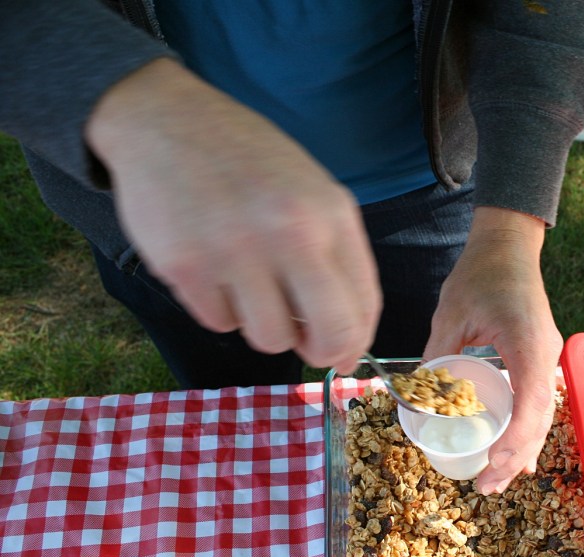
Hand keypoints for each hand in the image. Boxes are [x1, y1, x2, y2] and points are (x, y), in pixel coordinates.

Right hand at [85, 58, 381, 372]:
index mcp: (330, 214)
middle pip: (329, 335)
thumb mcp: (311, 190)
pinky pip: (219, 322)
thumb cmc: (249, 162)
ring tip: (251, 284)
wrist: (164, 120)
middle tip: (307, 344)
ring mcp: (235, 252)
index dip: (356, 342)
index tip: (345, 353)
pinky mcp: (185, 267)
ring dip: (263, 324)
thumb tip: (347, 343)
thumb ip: (336, 258)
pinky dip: (220, 307)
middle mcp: (289, 233)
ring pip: (270, 339)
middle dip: (322, 352)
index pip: (363, 304)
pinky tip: (213, 267)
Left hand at [422, 206, 562, 494]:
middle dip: (514, 457)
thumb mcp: (451, 314)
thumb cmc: (481, 274)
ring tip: (498, 480)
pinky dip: (527, 431)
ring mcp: (547, 358)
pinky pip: (538, 403)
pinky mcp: (541, 359)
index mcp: (528, 344)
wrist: (508, 246)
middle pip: (538, 419)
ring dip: (522, 450)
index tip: (492, 464)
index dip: (514, 440)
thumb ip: (436, 357)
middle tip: (486, 487)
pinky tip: (516, 456)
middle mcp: (546, 355)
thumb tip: (414, 398)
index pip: (529, 404)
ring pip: (541, 416)